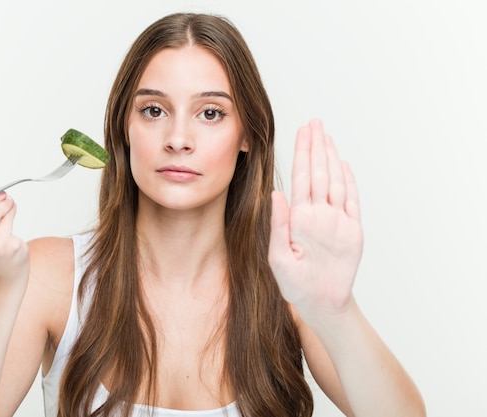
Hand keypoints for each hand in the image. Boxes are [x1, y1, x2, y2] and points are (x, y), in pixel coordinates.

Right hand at [269, 119, 362, 318]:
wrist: (328, 305)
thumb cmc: (297, 285)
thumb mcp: (276, 259)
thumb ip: (278, 224)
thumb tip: (278, 193)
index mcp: (303, 222)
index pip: (303, 177)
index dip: (303, 151)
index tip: (303, 130)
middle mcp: (325, 217)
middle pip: (322, 172)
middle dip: (317, 145)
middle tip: (315, 122)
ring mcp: (343, 222)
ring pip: (338, 181)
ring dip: (332, 156)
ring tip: (326, 136)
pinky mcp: (355, 230)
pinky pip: (353, 198)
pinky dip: (349, 178)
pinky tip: (343, 163)